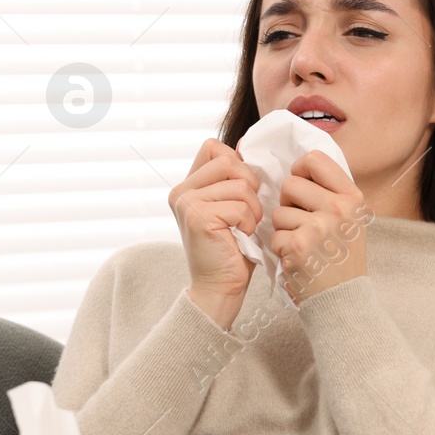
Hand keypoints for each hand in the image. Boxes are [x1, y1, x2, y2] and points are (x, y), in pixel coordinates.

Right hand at [168, 139, 261, 323]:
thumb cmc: (232, 249)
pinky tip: (241, 237)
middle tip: (248, 212)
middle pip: (229, 161)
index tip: (242, 191)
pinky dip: (249, 223)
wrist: (219, 287)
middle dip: (249, 185)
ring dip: (252, 208)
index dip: (237, 164)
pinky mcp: (198, 217)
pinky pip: (240, 206)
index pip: (214, 148)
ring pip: (239, 185)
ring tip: (245, 227)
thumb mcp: (231, 206)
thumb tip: (244, 147)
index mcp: (187, 185)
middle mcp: (181, 191)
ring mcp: (187, 203)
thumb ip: (232, 179)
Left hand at [269, 150, 371, 303]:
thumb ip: (330, 193)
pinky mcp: (299, 245)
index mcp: (352, 197)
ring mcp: (319, 227)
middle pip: (290, 183)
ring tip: (302, 245)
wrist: (342, 300)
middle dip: (288, 203)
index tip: (300, 188)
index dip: (299, 171)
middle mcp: (339, 208)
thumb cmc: (341, 259)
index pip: (314, 160)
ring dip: (284, 229)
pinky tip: (298, 260)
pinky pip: (274, 235)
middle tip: (300, 223)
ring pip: (278, 211)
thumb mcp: (350, 220)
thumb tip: (300, 167)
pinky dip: (281, 250)